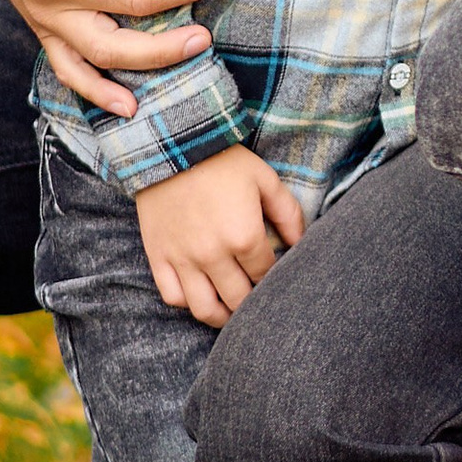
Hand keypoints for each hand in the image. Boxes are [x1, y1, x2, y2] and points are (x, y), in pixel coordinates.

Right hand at [134, 148, 306, 325]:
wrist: (170, 144)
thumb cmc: (222, 161)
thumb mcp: (264, 179)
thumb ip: (288, 214)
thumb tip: (302, 244)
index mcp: (244, 236)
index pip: (266, 276)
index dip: (274, 280)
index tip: (276, 277)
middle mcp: (213, 255)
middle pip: (239, 300)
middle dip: (253, 304)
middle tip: (258, 299)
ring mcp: (183, 259)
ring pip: (205, 309)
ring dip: (222, 316)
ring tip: (232, 311)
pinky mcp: (159, 257)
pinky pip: (173, 297)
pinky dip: (188, 302)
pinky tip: (201, 293)